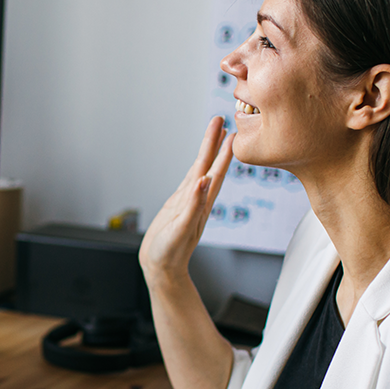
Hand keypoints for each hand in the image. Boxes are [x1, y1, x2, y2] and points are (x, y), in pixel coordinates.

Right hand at [139, 116, 233, 285]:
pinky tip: (198, 163)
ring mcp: (189, 202)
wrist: (162, 269)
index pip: (214, 171)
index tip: (227, 131)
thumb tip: (204, 181)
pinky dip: (196, 168)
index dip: (221, 151)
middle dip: (215, 142)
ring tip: (214, 133)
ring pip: (200, 170)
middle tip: (221, 119)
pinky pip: (190, 182)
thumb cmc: (169, 254)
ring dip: (208, 152)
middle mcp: (198, 200)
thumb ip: (193, 206)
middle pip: (208, 165)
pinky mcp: (178, 206)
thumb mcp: (180, 230)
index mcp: (201, 204)